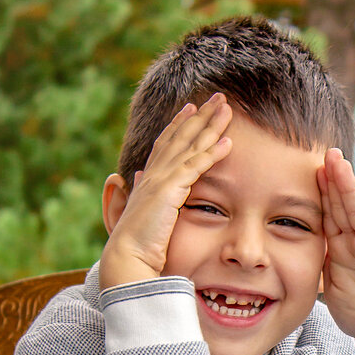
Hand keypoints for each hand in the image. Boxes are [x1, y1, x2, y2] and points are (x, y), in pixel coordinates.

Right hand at [100, 94, 231, 288]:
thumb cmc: (135, 245)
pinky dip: (212, 153)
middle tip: (217, 97)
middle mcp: (153, 174)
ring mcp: (161, 180)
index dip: (179, 124)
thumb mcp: (140, 214)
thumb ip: (139, 194)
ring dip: (210, 125)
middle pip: (180, 136)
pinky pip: (196, 166)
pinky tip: (228, 142)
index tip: (191, 108)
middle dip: (200, 115)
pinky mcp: (170, 190)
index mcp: (148, 179)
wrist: (127, 258)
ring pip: (190, 145)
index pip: (166, 144)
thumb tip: (131, 178)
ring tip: (227, 108)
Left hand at [317, 148, 354, 354]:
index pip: (327, 211)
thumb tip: (282, 254)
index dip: (319, 190)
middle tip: (326, 152)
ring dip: (349, 186)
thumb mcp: (327, 283)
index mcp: (340, 244)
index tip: (307, 166)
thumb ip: (315, 263)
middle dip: (334, 179)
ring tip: (340, 161)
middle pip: (342, 204)